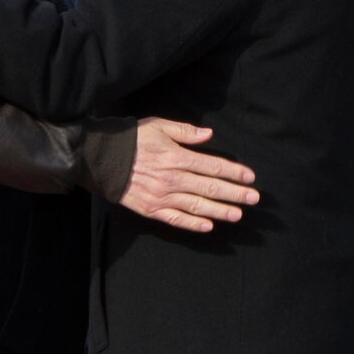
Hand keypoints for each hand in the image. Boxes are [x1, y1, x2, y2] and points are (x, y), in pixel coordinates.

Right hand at [119, 119, 257, 232]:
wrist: (100, 159)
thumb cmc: (130, 139)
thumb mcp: (158, 126)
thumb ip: (184, 131)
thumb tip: (209, 135)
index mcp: (176, 156)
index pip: (212, 166)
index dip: (233, 172)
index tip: (250, 177)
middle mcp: (172, 178)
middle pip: (210, 187)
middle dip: (235, 193)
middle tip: (254, 198)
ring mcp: (162, 196)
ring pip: (197, 205)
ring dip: (220, 210)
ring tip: (238, 214)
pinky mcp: (151, 209)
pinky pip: (176, 219)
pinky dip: (193, 224)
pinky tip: (208, 226)